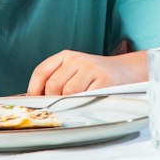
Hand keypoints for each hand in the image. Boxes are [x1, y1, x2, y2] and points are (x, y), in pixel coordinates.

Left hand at [28, 49, 143, 94]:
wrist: (126, 71)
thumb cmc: (96, 75)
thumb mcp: (75, 70)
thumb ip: (57, 80)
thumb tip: (36, 99)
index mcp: (67, 55)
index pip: (42, 71)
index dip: (34, 88)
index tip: (33, 100)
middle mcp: (77, 59)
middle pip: (53, 85)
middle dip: (54, 99)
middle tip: (62, 104)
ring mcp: (91, 68)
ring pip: (67, 93)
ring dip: (70, 101)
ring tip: (80, 99)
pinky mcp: (103, 80)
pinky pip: (84, 97)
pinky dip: (83, 102)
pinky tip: (90, 98)